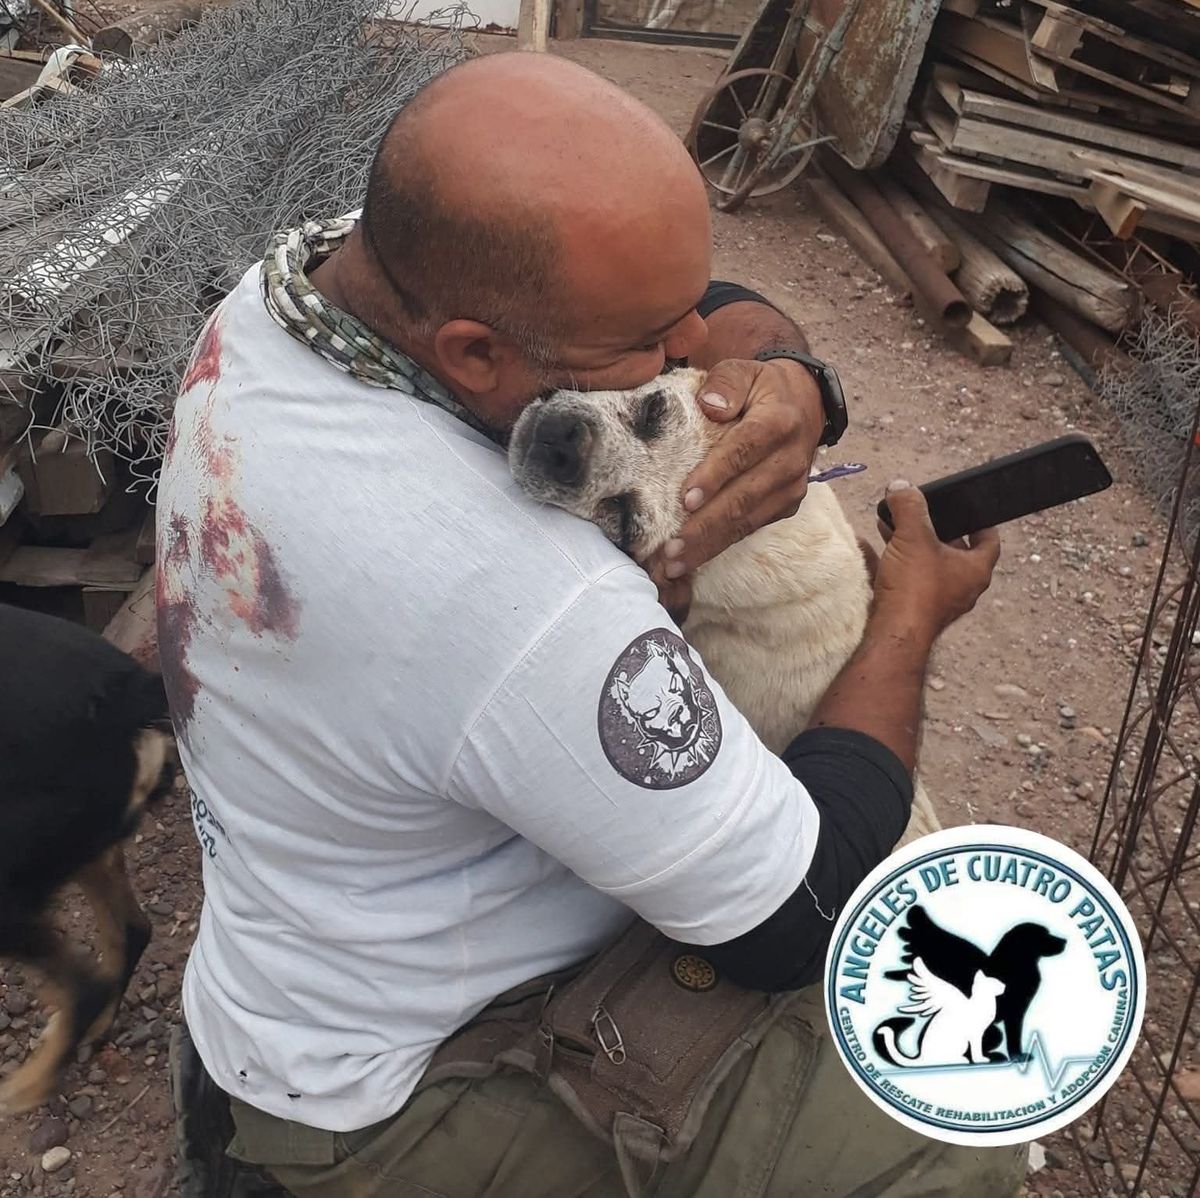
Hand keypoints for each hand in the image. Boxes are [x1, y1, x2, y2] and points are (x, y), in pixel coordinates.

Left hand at [645, 357, 824, 615]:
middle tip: (669, 550)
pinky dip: (721, 546)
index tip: (685, 500)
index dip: (714, 476)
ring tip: (674, 565)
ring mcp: (792, 487)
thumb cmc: (761, 388)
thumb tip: (710, 404)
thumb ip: (726, 382)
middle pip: (744, 498)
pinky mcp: (787, 506)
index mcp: (779, 422)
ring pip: (747, 521)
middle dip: (705, 528)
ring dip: (709, 546)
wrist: (806, 404)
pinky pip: (752, 528)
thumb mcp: (744, 370)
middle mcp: (791, 459)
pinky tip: (693, 559)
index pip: (743, 451)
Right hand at [873, 482, 999, 639]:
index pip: (989, 540)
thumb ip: (908, 507)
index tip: (970, 509)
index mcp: (974, 570)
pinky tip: (869, 549)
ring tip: (890, 526)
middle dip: (934, 530)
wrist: (892, 634)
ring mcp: (937, 602)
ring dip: (911, 546)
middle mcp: (960, 588)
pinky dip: (890, 564)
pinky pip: (904, 580)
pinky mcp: (912, 610)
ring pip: (927, 566)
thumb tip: (900, 487)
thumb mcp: (913, 537)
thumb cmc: (915, 589)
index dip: (981, 522)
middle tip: (920, 513)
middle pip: (953, 552)